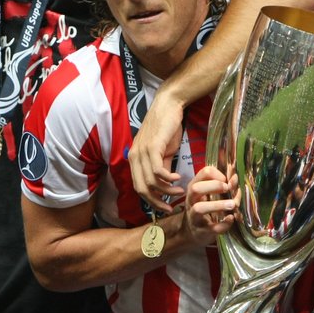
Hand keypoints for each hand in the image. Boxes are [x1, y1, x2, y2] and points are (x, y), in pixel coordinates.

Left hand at [129, 89, 185, 213]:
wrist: (169, 105)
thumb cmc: (166, 127)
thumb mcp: (163, 151)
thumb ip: (162, 166)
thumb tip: (165, 183)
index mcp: (134, 159)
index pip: (138, 187)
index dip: (150, 201)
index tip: (165, 206)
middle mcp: (134, 157)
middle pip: (141, 189)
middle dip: (157, 202)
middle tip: (171, 207)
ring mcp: (142, 152)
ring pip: (151, 182)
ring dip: (167, 191)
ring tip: (179, 190)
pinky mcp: (152, 147)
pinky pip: (157, 171)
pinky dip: (168, 179)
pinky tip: (178, 178)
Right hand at [182, 166, 238, 245]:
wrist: (193, 233)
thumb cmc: (205, 208)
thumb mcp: (209, 195)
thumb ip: (221, 185)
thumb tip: (235, 177)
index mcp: (195, 188)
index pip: (203, 173)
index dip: (217, 174)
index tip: (227, 180)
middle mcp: (192, 201)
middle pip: (195, 188)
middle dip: (214, 186)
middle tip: (227, 189)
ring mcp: (195, 217)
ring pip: (200, 208)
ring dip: (218, 205)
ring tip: (233, 204)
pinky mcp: (202, 232)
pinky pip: (212, 228)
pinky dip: (223, 224)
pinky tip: (231, 219)